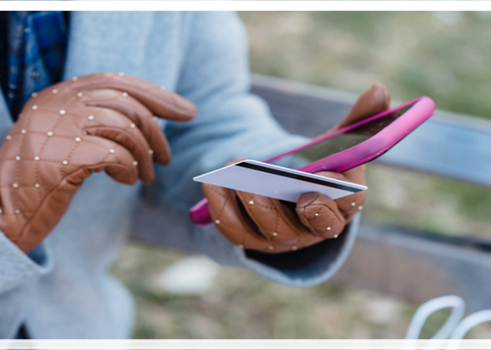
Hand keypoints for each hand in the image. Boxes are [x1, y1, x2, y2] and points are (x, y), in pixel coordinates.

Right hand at [0, 72, 195, 252]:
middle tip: (167, 158)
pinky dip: (130, 168)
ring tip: (146, 177)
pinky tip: (128, 180)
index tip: (186, 111)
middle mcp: (56, 103)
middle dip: (157, 130)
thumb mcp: (66, 139)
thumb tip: (150, 120)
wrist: (2, 212)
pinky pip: (116, 154)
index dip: (156, 95)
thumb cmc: (41, 179)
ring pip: (125, 126)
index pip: (115, 81)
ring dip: (146, 154)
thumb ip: (97, 122)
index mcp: (57, 95)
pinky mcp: (63, 156)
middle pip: (126, 101)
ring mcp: (58, 126)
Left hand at [202, 83, 388, 252]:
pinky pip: (235, 230)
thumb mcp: (337, 144)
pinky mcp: (252, 240)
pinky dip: (222, 206)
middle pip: (305, 227)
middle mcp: (313, 229)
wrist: (288, 194)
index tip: (326, 171)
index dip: (338, 193)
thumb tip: (379, 88)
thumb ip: (358, 121)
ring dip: (250, 200)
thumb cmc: (318, 168)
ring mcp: (283, 239)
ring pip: (267, 230)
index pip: (348, 207)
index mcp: (342, 206)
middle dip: (288, 203)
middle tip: (264, 179)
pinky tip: (213, 180)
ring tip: (232, 169)